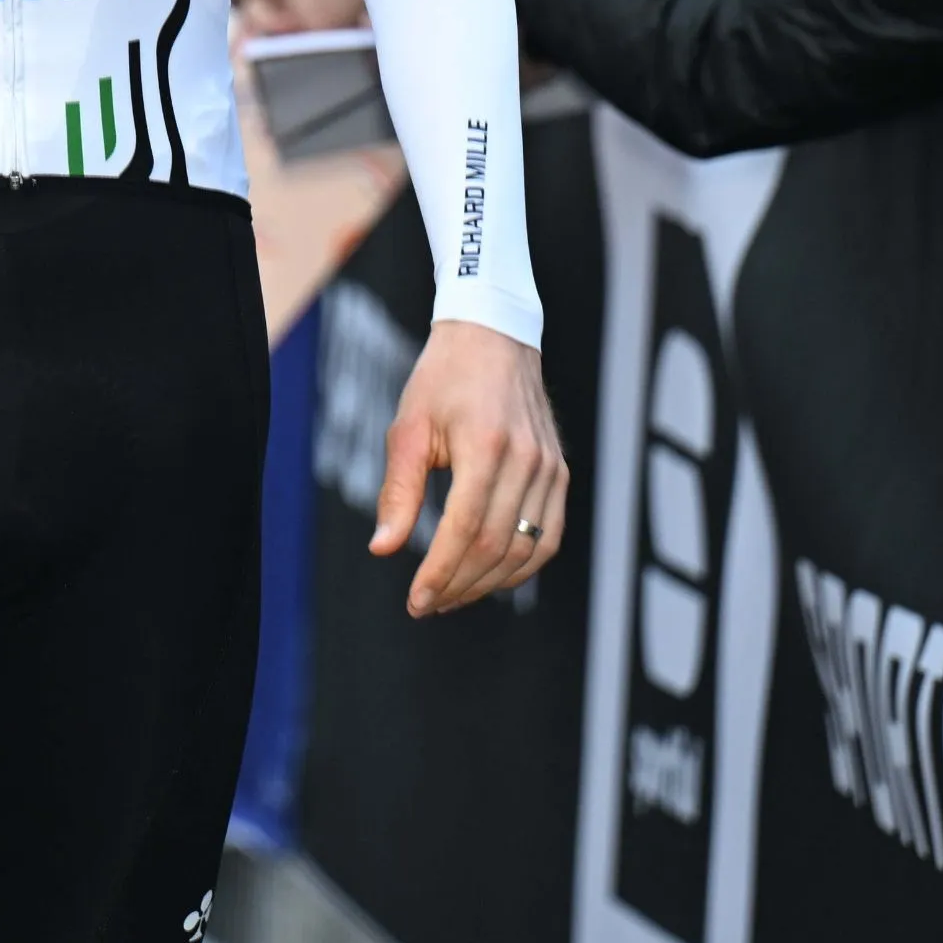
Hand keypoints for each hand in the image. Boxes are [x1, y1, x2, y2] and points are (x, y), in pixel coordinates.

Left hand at [371, 321, 567, 613]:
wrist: (493, 337)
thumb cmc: (442, 380)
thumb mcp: (409, 428)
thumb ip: (399, 491)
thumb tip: (384, 549)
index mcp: (485, 445)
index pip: (465, 529)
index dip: (440, 573)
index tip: (416, 601)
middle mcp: (526, 460)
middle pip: (495, 547)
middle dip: (458, 585)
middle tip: (426, 604)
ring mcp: (550, 468)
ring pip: (526, 550)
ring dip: (488, 583)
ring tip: (451, 596)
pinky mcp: (559, 473)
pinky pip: (548, 536)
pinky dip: (520, 566)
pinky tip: (488, 576)